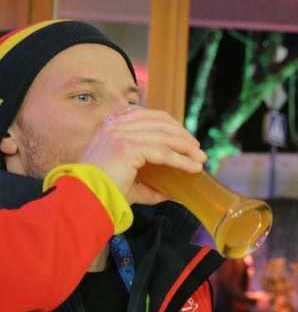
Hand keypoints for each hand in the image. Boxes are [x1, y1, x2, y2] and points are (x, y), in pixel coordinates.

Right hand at [79, 107, 207, 204]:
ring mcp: (122, 134)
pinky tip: (193, 167)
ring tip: (200, 158)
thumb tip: (171, 194)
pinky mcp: (129, 147)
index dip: (169, 124)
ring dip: (186, 147)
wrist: (84, 197)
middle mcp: (116, 126)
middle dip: (182, 134)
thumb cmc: (101, 191)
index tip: (184, 136)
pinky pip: (163, 152)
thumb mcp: (128, 181)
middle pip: (159, 122)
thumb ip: (149, 185)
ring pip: (164, 137)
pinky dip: (182, 160)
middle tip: (197, 149)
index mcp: (112, 126)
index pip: (146, 115)